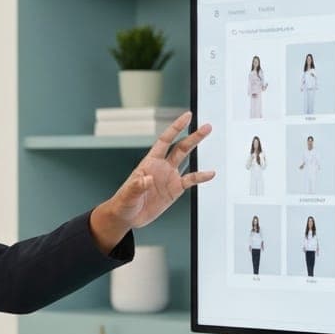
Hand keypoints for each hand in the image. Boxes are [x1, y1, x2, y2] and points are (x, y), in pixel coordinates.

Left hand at [91, 113, 214, 249]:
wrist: (129, 217)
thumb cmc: (124, 202)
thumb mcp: (128, 194)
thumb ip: (137, 186)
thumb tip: (146, 179)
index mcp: (150, 162)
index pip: (165, 141)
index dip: (176, 128)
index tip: (187, 117)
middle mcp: (161, 167)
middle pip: (180, 147)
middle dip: (193, 136)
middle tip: (206, 127)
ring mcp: (169, 177)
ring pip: (186, 158)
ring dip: (197, 147)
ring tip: (208, 136)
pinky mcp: (175, 189)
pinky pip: (190, 180)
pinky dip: (201, 177)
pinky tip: (210, 173)